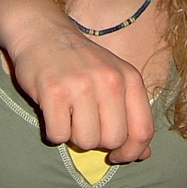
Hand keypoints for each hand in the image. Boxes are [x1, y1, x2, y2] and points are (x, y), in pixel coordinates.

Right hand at [9, 20, 153, 163]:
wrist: (42, 32)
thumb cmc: (81, 61)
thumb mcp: (114, 78)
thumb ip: (130, 114)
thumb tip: (143, 154)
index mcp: (130, 78)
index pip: (143, 130)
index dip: (131, 151)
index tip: (117, 154)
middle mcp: (110, 80)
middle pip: (113, 139)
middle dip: (98, 141)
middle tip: (85, 123)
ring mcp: (82, 86)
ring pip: (86, 141)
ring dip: (74, 136)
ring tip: (68, 113)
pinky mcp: (54, 92)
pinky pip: (58, 136)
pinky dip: (54, 131)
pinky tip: (53, 111)